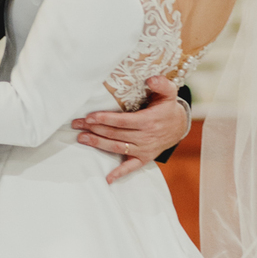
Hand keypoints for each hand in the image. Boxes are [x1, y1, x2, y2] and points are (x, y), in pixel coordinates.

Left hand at [73, 76, 189, 183]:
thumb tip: (152, 78)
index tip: (90, 117)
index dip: (105, 119)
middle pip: (115, 134)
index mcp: (148, 121)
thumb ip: (162, 84)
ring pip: (117, 147)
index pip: (122, 121)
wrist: (179, 126)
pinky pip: (131, 167)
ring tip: (81, 138)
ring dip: (98, 144)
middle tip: (77, 124)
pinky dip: (119, 173)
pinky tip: (108, 178)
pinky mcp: (144, 158)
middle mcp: (145, 137)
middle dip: (94, 129)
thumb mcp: (169, 93)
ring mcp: (144, 149)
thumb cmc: (168, 108)